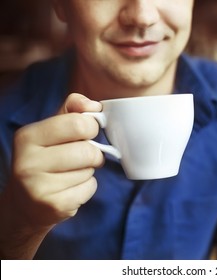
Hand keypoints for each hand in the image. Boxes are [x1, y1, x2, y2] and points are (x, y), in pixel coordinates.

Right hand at [0, 93, 103, 258]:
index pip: (78, 123)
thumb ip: (72, 111)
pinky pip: (89, 188)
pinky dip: (87, 188)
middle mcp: (28, 162)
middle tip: (84, 157)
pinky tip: (70, 189)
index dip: (91, 127)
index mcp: (28, 136)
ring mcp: (39, 187)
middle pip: (88, 151)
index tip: (86, 133)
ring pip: (90, 171)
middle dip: (93, 154)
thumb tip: (94, 105)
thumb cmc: (45, 160)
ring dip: (88, 172)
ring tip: (71, 174)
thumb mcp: (51, 130)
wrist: (25, 204)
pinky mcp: (54, 206)